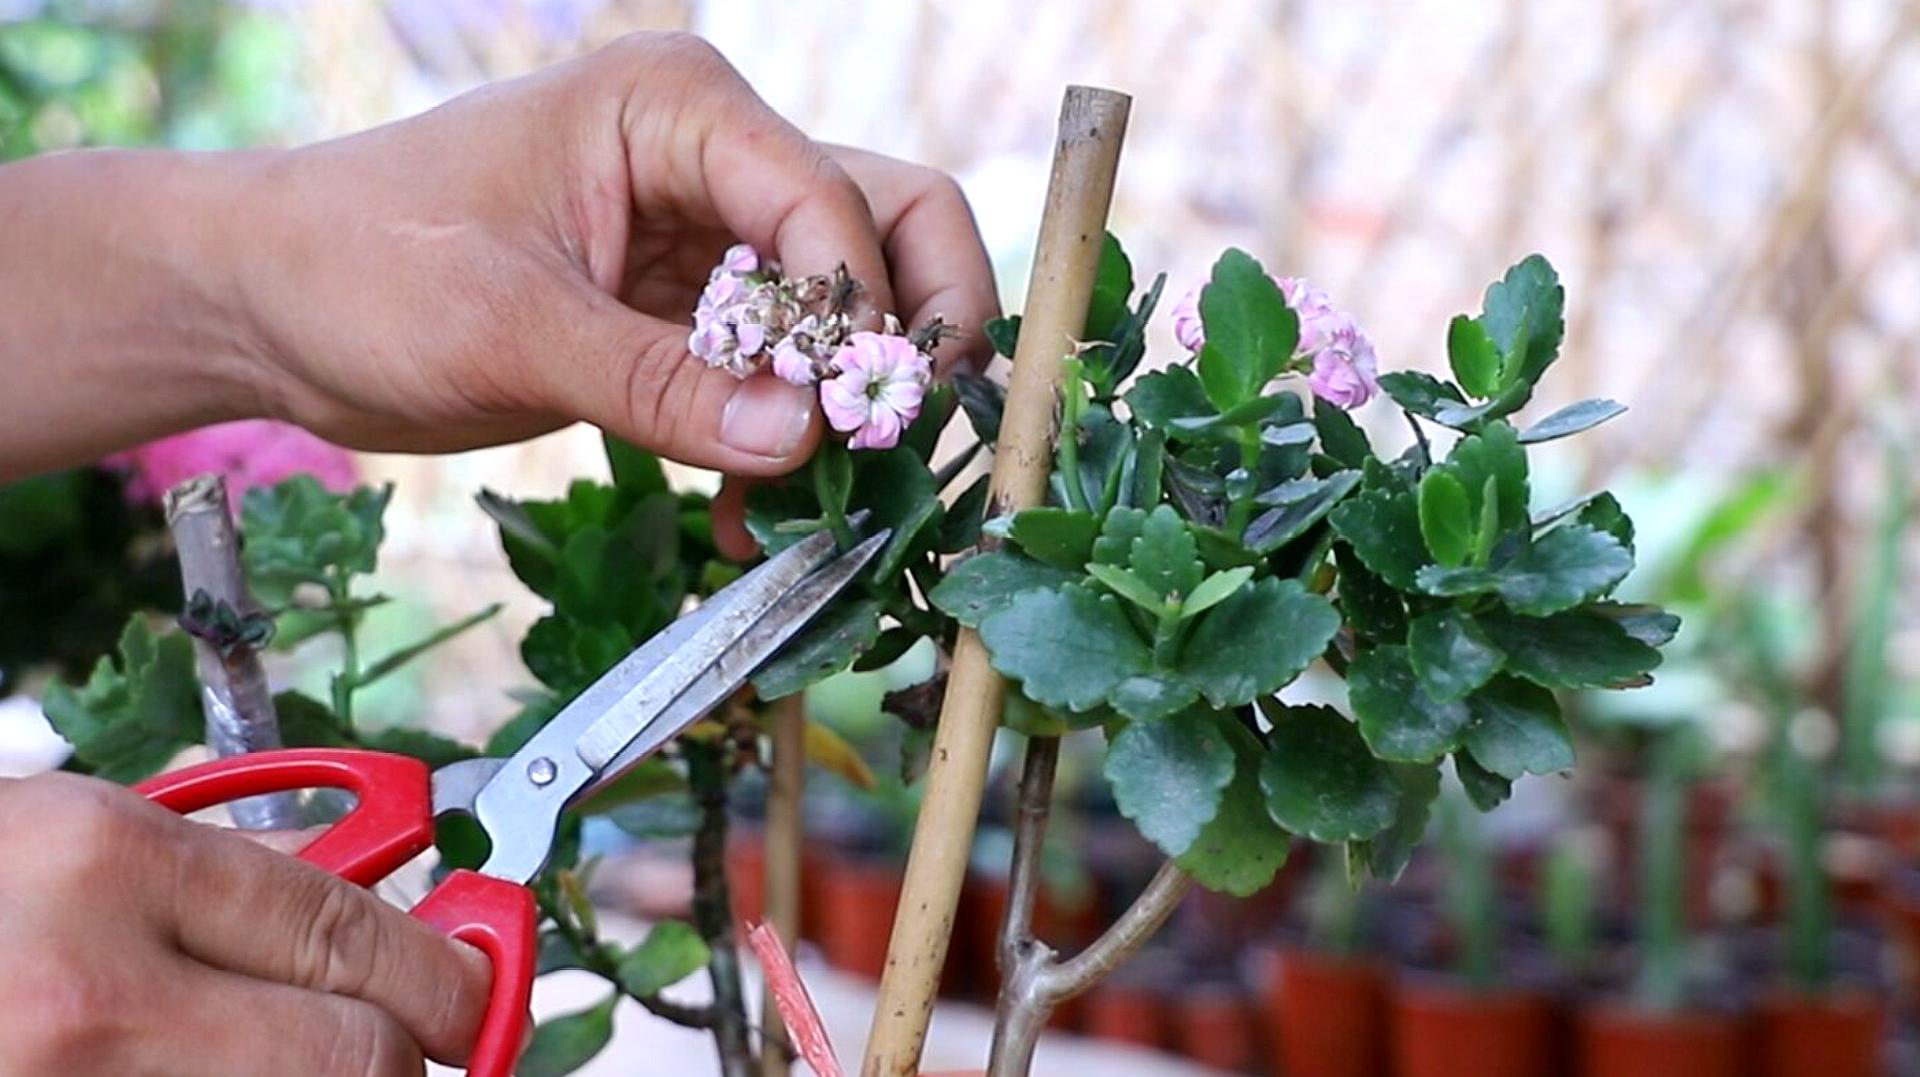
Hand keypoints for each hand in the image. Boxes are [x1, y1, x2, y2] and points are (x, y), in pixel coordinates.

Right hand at [0, 773, 489, 1075]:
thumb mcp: (88, 844)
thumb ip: (238, 873)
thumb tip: (393, 913)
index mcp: (110, 864)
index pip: (352, 935)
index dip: (450, 976)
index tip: (482, 990)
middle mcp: (93, 993)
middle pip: (360, 1057)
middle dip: (402, 1046)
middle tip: (407, 1038)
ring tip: (278, 1047)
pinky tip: (215, 1071)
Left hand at [228, 31, 997, 475]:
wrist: (269, 304)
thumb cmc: (360, 266)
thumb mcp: (508, 327)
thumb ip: (659, 386)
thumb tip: (801, 442)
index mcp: (678, 109)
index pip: (834, 205)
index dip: (858, 319)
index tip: (842, 427)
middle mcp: (717, 159)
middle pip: (889, 228)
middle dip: (911, 337)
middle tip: (894, 441)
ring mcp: (710, 237)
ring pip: (849, 308)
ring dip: (849, 404)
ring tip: (819, 500)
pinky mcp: (688, 313)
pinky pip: (780, 374)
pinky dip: (784, 441)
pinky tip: (745, 515)